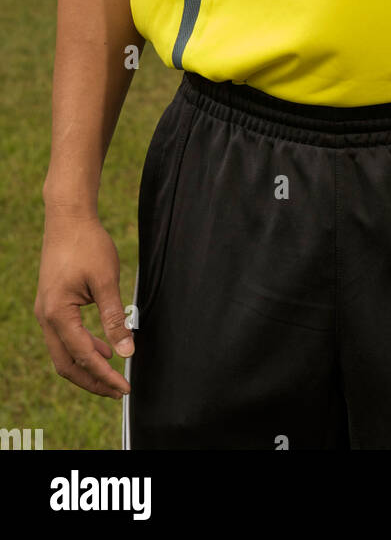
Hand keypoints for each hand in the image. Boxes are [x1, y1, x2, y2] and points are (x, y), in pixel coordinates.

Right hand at [34, 210, 133, 397]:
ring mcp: (45, 312)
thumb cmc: (88, 244)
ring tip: (113, 372)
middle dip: (92, 381)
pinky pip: (64, 338)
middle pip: (66, 365)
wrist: (68, 218)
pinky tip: (102, 348)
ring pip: (63, 354)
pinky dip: (82, 348)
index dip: (105, 376)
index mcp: (57, 314)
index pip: (83, 357)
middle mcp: (46, 318)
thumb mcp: (106, 280)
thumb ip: (115, 318)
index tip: (125, 388)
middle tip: (118, 390)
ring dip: (87, 366)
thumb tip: (127, 351)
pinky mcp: (51, 305)